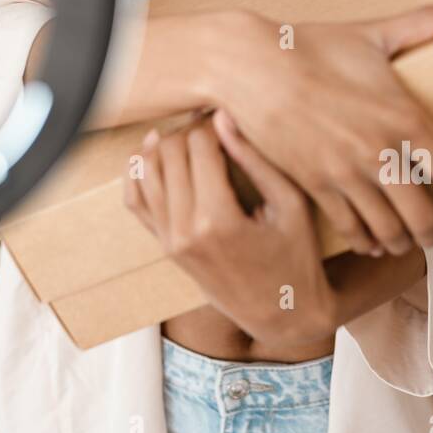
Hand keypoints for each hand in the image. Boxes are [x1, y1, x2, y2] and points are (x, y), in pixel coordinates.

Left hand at [123, 110, 336, 349]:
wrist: (283, 315)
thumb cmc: (297, 258)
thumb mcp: (291, 205)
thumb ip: (255, 160)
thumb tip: (223, 117)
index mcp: (219, 220)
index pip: (199, 145)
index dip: (212, 122)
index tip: (228, 117)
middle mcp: (185, 231)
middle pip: (170, 152)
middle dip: (190, 130)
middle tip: (214, 126)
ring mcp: (169, 241)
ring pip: (147, 170)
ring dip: (166, 145)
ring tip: (193, 138)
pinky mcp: (164, 247)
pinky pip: (135, 201)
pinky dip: (138, 172)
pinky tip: (154, 154)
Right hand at [197, 0, 432, 257]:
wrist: (251, 66)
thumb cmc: (311, 47)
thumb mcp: (374, 33)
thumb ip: (429, 23)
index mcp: (405, 117)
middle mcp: (381, 152)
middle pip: (425, 217)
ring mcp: (347, 173)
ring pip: (388, 230)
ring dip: (401, 242)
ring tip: (405, 240)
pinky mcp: (315, 185)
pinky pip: (350, 229)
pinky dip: (364, 241)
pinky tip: (368, 241)